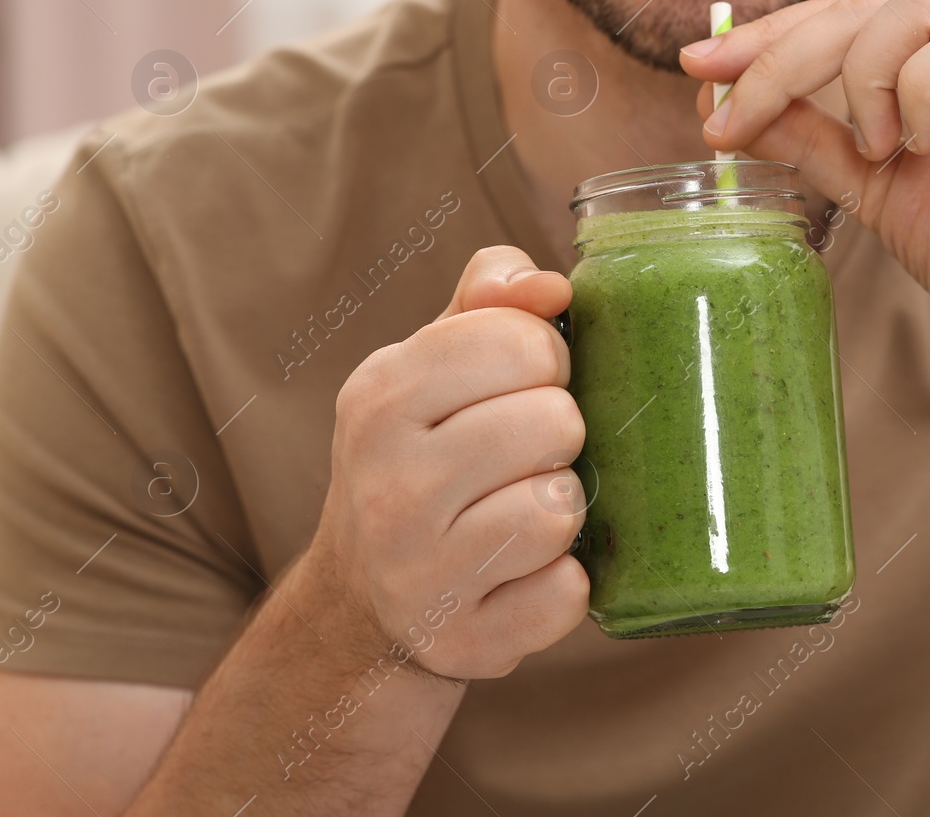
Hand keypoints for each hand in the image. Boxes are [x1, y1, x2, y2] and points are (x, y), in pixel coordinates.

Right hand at [308, 247, 589, 677]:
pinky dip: (563, 583)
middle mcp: (387, 483)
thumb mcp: (433, 362)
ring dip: (563, 508)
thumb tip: (552, 286)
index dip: (548, 361)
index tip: (526, 385)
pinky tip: (522, 575)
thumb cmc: (423, 453)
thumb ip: (490, 300)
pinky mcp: (459, 642)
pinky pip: (567, 593)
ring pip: (562, 509)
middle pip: (557, 422)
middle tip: (525, 457)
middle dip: (561, 435)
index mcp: (381, 395)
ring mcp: (417, 572)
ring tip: (522, 511)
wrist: (362, 600)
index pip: (524, 341)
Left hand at [680, 0, 929, 387]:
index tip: (697, 69)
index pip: (848, 12)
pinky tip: (920, 145)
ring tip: (877, 150)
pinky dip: (921, 91)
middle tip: (725, 107)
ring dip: (865, 75)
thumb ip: (811, 139)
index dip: (769, 35)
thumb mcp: (873, 188)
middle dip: (780, 50)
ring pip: (914, 0)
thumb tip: (723, 105)